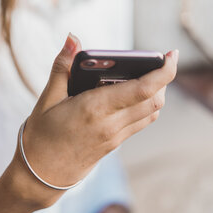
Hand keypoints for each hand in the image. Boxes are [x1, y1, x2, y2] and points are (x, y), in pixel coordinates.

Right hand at [8, 34, 178, 207]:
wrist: (40, 174)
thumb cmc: (40, 136)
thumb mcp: (46, 99)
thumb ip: (62, 66)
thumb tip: (73, 38)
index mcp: (95, 109)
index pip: (143, 88)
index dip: (164, 70)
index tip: (172, 54)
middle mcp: (111, 125)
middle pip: (154, 100)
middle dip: (163, 79)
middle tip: (156, 61)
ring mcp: (115, 138)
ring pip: (151, 113)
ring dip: (155, 93)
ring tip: (144, 77)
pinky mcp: (114, 145)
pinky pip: (139, 123)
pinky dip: (144, 107)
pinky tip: (129, 97)